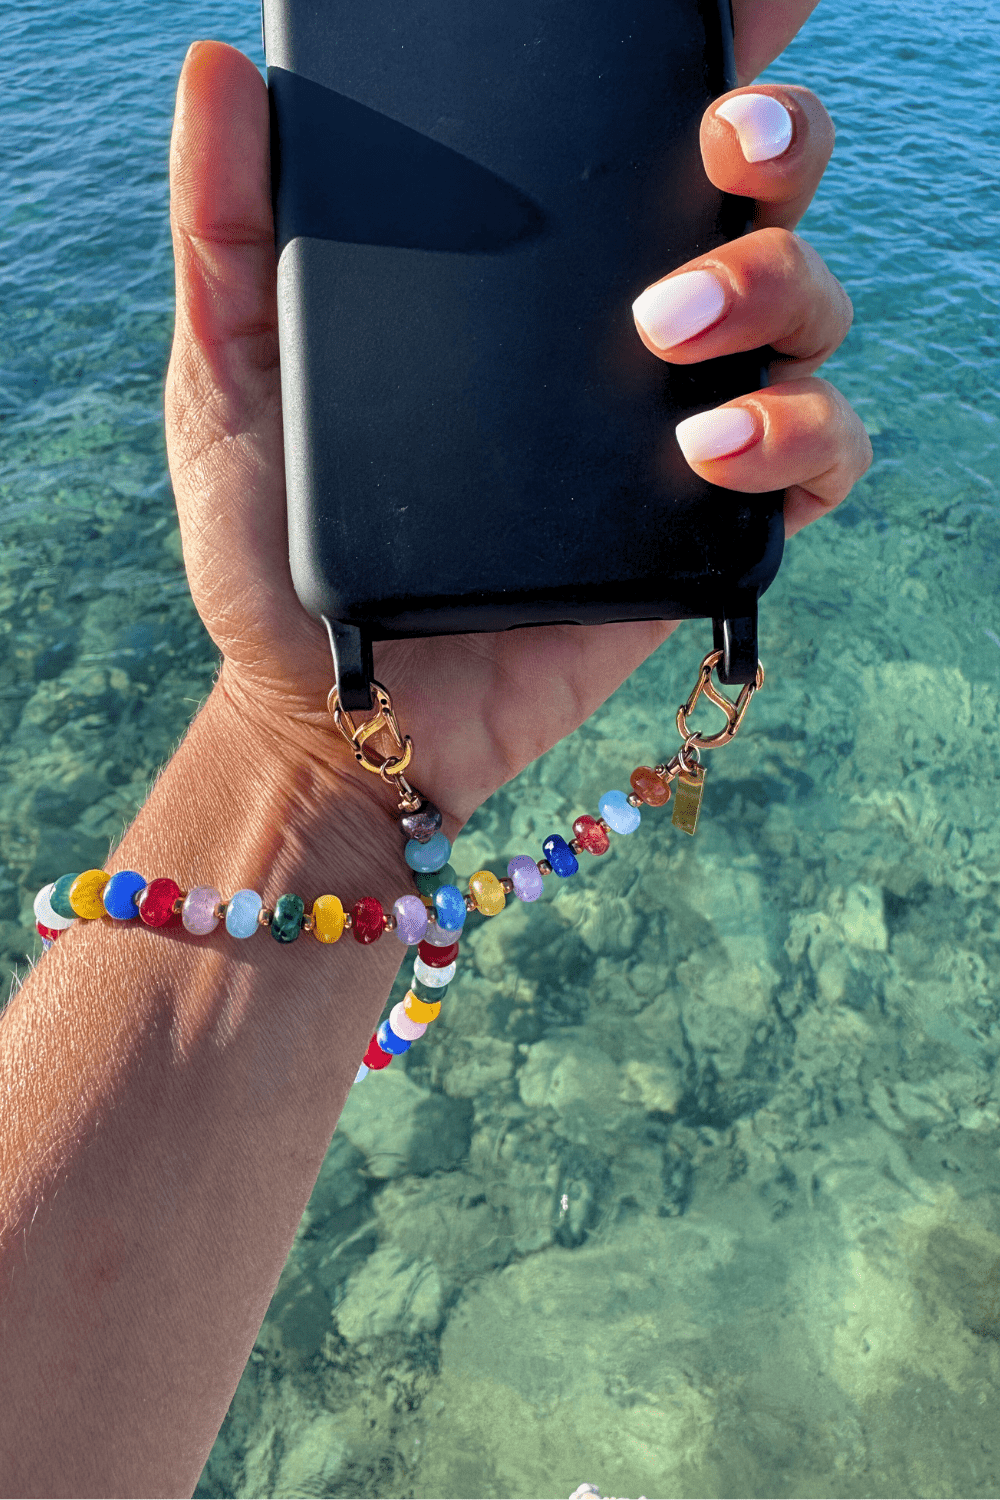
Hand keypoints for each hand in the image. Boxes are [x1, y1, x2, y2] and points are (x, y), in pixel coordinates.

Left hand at [165, 3, 868, 828]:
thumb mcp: (231, 377)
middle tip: (719, 147)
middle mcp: (623, 337)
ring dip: (778, 288)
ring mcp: (674, 429)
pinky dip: (801, 436)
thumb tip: (225, 69)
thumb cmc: (273, 550)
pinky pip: (821, 460)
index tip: (721, 13)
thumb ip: (229, 231)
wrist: (333, 709)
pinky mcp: (704, 532)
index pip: (638, 143)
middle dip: (773, 151)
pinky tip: (712, 447)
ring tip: (666, 336)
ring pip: (811, 314)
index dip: (707, 63)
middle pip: (761, 202)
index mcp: (527, 281)